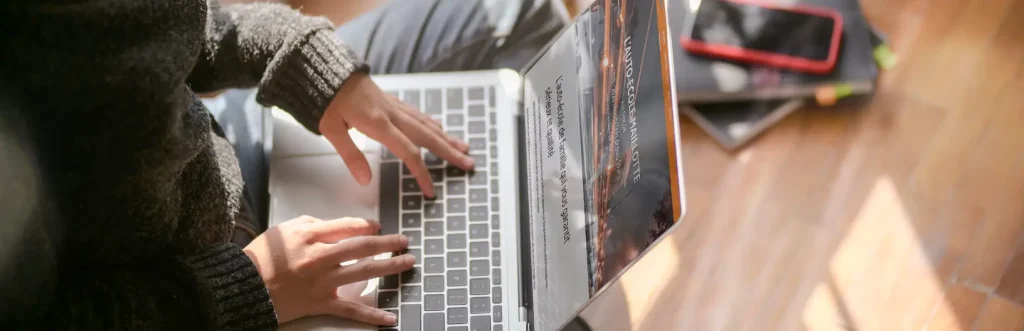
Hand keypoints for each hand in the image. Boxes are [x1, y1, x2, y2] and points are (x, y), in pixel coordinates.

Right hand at [242, 216, 412, 325]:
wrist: (244, 287)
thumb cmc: (263, 256)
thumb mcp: (285, 230)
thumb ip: (313, 224)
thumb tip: (340, 226)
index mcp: (309, 235)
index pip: (348, 226)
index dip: (367, 226)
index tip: (378, 227)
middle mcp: (319, 257)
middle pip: (362, 247)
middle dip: (388, 243)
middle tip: (404, 241)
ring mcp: (322, 281)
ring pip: (363, 272)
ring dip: (390, 267)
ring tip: (408, 262)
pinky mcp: (320, 303)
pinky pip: (350, 310)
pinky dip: (371, 316)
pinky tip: (390, 318)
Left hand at [320, 72, 472, 197]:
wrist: (326, 68)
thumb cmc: (326, 98)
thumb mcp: (331, 130)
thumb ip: (351, 155)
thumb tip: (365, 181)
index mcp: (379, 125)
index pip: (408, 152)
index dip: (421, 173)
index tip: (430, 191)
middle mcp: (392, 114)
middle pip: (428, 137)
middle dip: (450, 152)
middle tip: (469, 164)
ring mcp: (393, 106)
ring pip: (426, 124)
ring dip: (446, 137)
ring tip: (464, 147)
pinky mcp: (390, 100)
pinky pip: (417, 113)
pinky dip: (432, 122)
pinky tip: (439, 126)